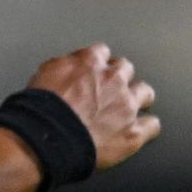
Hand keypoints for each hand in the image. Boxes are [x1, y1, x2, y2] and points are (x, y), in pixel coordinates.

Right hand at [26, 44, 159, 169]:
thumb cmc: (40, 110)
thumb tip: (69, 67)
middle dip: (118, 78)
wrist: (47, 138)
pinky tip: (139, 130)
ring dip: (137, 98)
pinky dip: (146, 128)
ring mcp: (126, 106)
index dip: (98, 64)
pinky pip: (152, 125)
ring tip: (127, 109)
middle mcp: (113, 79)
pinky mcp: (133, 132)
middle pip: (126, 69)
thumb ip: (64, 66)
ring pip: (145, 92)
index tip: (94, 72)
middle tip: (108, 91)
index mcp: (90, 62)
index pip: (102, 53)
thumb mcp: (45, 73)